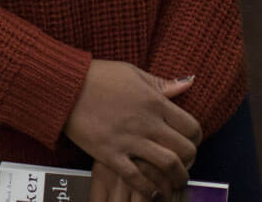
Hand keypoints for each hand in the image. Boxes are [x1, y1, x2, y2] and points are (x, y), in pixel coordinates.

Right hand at [62, 60, 199, 198]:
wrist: (64, 87)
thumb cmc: (97, 76)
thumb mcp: (132, 72)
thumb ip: (162, 83)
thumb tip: (189, 83)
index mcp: (154, 101)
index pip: (191, 126)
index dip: (196, 138)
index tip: (191, 142)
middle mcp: (146, 122)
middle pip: (184, 149)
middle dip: (190, 160)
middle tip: (186, 164)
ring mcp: (129, 140)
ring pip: (168, 165)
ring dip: (178, 177)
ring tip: (176, 182)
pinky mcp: (111, 154)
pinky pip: (137, 177)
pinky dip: (150, 188)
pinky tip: (154, 191)